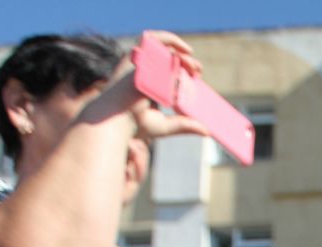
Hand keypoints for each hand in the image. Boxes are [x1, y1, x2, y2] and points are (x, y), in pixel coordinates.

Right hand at [84, 32, 210, 142]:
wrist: (115, 120)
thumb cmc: (134, 124)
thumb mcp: (165, 125)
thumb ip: (185, 125)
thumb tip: (207, 131)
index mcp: (146, 84)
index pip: (166, 70)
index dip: (184, 70)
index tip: (197, 76)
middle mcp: (141, 71)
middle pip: (166, 58)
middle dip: (185, 62)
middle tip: (198, 71)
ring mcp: (138, 63)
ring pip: (163, 48)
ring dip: (180, 53)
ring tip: (195, 66)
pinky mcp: (137, 57)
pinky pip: (154, 41)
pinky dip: (170, 40)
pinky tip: (186, 50)